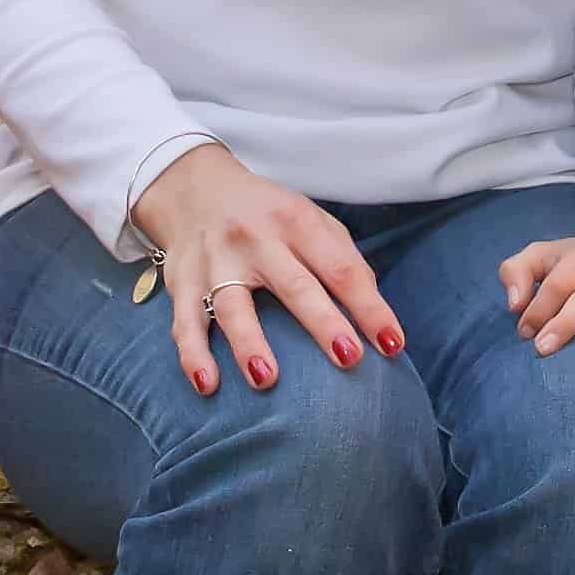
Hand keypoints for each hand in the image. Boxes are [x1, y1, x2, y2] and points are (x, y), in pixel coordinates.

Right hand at [132, 142, 403, 395]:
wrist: (196, 189)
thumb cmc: (269, 216)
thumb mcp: (310, 221)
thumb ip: (342, 259)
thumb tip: (374, 316)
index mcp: (295, 221)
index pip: (340, 268)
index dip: (368, 306)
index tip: (393, 344)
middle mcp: (255, 238)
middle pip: (293, 284)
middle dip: (322, 322)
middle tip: (349, 358)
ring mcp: (215, 260)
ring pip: (231, 304)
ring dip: (248, 342)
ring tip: (266, 379)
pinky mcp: (181, 282)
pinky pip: (184, 321)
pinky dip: (193, 354)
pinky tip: (207, 384)